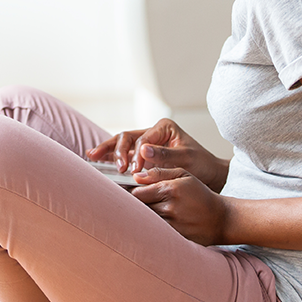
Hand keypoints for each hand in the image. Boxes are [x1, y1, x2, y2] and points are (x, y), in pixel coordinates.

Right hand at [87, 119, 228, 191]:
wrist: (209, 175)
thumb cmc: (201, 166)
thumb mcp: (186, 160)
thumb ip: (165, 155)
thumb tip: (142, 150)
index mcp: (164, 127)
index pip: (142, 139)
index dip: (136, 155)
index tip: (134, 172)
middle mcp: (153, 132)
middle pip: (127, 137)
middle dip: (117, 151)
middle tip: (117, 168)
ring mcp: (146, 142)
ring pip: (121, 143)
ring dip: (108, 150)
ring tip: (92, 156)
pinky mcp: (143, 154)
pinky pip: (124, 153)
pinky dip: (111, 156)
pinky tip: (97, 159)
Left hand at [130, 167, 227, 245]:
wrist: (222, 219)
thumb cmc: (200, 195)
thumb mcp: (183, 175)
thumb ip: (159, 173)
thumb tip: (136, 176)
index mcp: (170, 189)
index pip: (136, 192)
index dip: (129, 193)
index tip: (129, 194)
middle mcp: (170, 208)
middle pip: (138, 208)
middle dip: (133, 207)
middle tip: (132, 205)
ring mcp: (172, 225)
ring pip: (145, 221)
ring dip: (142, 218)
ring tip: (144, 215)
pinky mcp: (175, 238)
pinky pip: (155, 233)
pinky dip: (151, 229)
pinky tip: (152, 226)